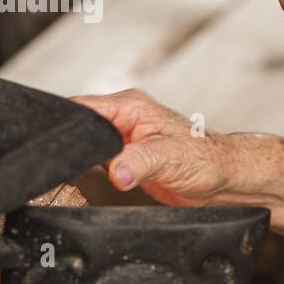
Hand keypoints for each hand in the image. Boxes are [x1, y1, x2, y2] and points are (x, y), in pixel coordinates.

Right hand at [73, 89, 230, 206]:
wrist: (222, 178)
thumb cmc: (206, 159)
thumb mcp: (169, 159)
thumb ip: (138, 162)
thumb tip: (116, 171)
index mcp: (130, 106)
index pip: (83, 106)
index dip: (67, 123)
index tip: (61, 144)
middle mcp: (124, 117)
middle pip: (80, 123)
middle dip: (74, 143)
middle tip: (78, 164)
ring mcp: (123, 136)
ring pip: (87, 142)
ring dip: (85, 157)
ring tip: (98, 170)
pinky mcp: (124, 155)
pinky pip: (98, 157)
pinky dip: (94, 168)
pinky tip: (103, 177)